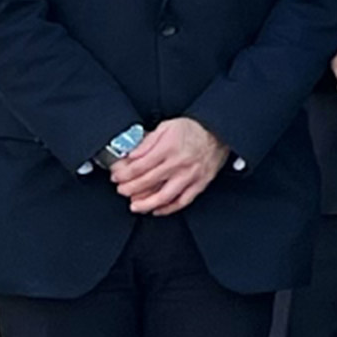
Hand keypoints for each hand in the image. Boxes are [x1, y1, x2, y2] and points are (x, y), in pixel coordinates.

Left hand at [107, 116, 228, 215]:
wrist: (219, 132)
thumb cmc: (194, 129)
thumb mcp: (166, 127)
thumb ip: (148, 142)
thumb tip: (132, 154)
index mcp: (167, 149)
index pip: (139, 166)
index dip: (124, 174)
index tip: (117, 177)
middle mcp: (178, 164)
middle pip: (147, 182)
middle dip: (129, 189)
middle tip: (121, 190)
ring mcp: (189, 176)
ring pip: (164, 196)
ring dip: (146, 204)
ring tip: (135, 206)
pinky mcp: (200, 183)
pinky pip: (183, 201)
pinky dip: (169, 208)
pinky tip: (158, 209)